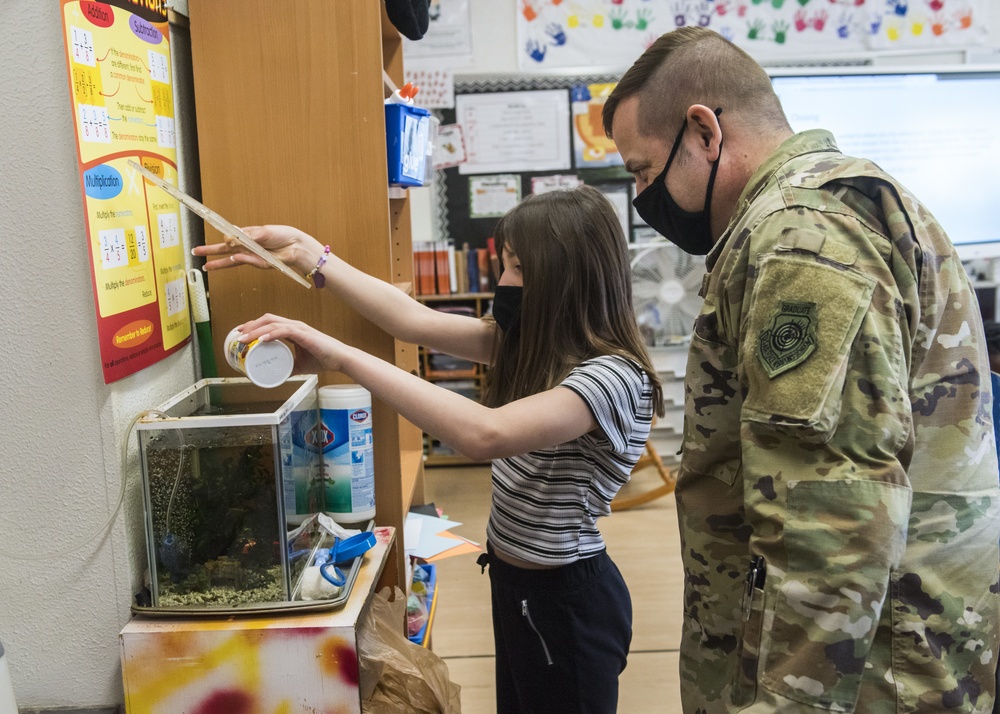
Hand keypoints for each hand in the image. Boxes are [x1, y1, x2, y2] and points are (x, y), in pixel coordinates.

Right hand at [192, 224, 325, 276]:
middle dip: (211, 252)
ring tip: (206, 266)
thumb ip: (246, 235)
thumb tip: (229, 237)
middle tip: (196, 253)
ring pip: (232, 261)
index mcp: (248, 237)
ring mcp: (253, 257)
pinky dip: (241, 259)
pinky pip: (248, 261)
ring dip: (219, 263)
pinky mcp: (261, 264)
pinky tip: (233, 258)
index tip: (209, 238)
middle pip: (226, 251)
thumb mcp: (264, 231)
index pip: (229, 238)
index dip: (218, 239)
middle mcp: (248, 248)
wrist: (298, 245)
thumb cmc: (283, 235)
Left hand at [237, 314, 347, 374]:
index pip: (269, 322)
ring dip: (256, 330)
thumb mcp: (300, 365)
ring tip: (244, 338)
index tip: (241, 333)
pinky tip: (262, 339)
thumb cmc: (324, 359)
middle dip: (250, 326)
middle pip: (267, 319)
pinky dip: (272, 334)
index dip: (253, 326)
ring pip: (273, 323)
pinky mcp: (305, 334)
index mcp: (293, 330)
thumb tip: (276, 377)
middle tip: (238, 335)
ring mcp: (299, 328)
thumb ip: (288, 367)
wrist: (340, 360)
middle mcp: (294, 326)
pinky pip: (285, 331)